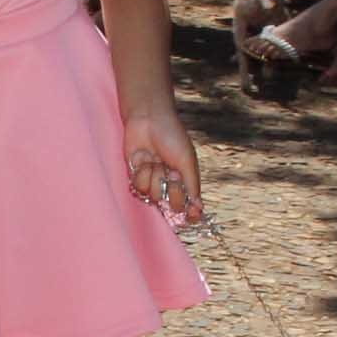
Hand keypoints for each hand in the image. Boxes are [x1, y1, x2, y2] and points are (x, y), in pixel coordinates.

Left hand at [123, 108, 203, 227]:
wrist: (148, 119)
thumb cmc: (172, 136)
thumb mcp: (186, 161)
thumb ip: (192, 186)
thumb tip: (199, 208)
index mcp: (185, 179)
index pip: (188, 204)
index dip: (189, 213)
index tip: (191, 216)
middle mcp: (169, 183)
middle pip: (171, 204)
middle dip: (171, 190)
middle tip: (171, 173)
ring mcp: (153, 180)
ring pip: (153, 196)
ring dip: (155, 178)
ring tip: (155, 160)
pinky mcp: (136, 176)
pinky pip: (139, 188)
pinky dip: (142, 173)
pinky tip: (144, 159)